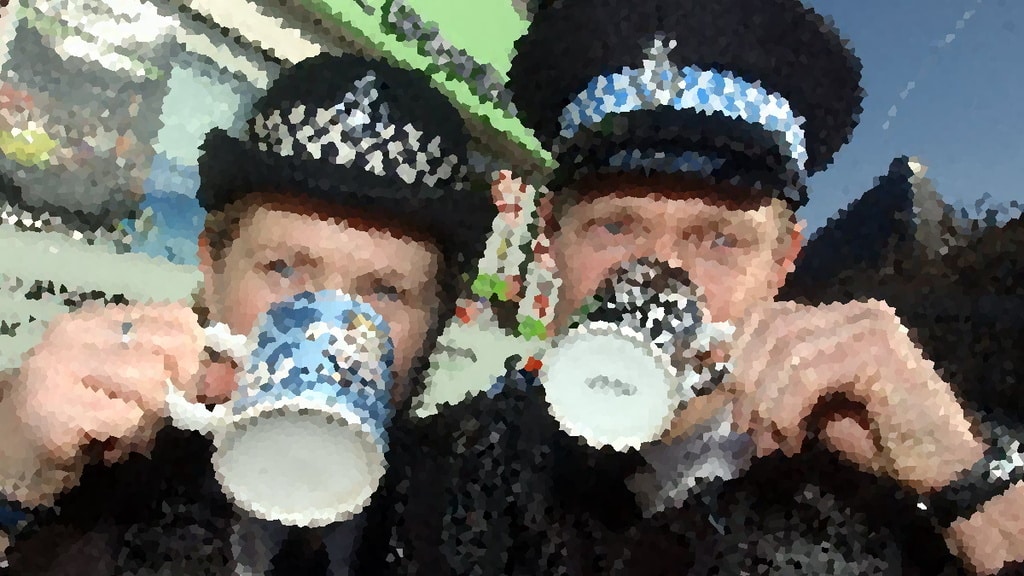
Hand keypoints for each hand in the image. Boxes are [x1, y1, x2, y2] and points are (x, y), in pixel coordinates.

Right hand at [3, 302, 205, 502]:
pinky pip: (126, 417)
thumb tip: (232, 374)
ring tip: (122, 427)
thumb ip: (182, 375)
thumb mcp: (135, 388)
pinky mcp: (54, 406)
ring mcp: (60, 364)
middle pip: (174, 348)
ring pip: (152, 382)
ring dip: (148, 416)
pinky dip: (126, 435)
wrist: (13, 455)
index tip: (182, 385)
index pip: (180, 318)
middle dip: (177, 388)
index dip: (196, 354)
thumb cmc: (83, 419)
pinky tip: (103, 440)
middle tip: (150, 411)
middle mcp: (79, 331)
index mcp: (103, 318)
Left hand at [724, 299, 984, 492]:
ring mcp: (867, 326)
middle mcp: (854, 311)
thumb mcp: (816, 403)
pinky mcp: (874, 351)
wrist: (943, 465)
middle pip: (772, 328)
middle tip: (746, 429)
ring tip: (769, 441)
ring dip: (766, 403)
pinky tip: (793, 438)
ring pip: (786, 352)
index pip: (768, 314)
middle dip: (747, 382)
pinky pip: (807, 374)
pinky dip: (787, 409)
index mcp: (839, 316)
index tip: (730, 400)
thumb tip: (732, 381)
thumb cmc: (880, 437)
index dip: (739, 353)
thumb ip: (781, 381)